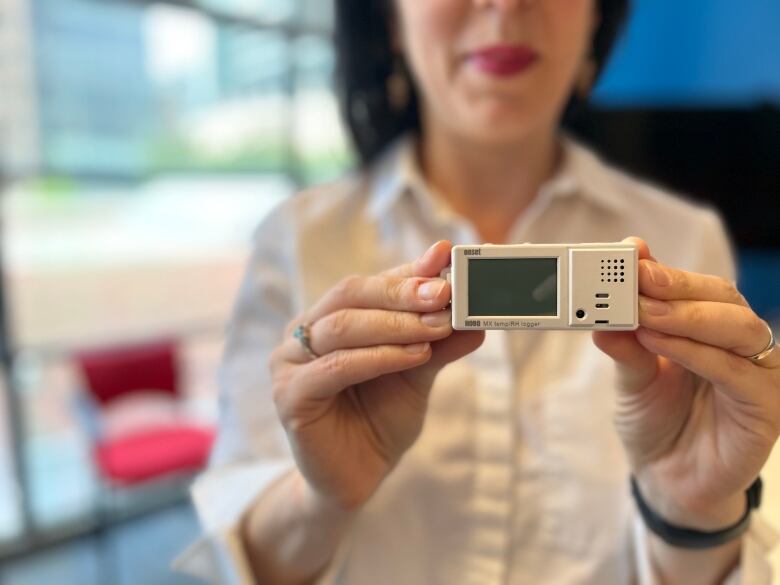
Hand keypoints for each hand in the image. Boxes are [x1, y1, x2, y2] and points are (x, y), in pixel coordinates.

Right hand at [269, 241, 484, 510]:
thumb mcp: (418, 372)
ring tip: (438, 326)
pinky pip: (336, 367)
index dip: (407, 271)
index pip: (370, 284)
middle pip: (350, 295)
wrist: (359, 476)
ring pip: (342, 326)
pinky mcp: (290, 395)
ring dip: (395, 324)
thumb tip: (476, 316)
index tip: (445, 256)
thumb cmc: (382, 418)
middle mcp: (304, 332)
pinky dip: (378, 357)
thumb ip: (439, 342)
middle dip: (401, 292)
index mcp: (330, 317)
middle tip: (445, 292)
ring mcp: (290, 362)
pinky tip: (415, 355)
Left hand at [594, 237, 779, 529]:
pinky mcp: (764, 406)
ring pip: (737, 327)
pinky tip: (662, 344)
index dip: (664, 269)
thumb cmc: (654, 421)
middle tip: (636, 279)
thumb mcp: (631, 378)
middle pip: (720, 297)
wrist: (667, 479)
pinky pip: (737, 372)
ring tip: (644, 314)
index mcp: (705, 327)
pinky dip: (698, 353)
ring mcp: (755, 372)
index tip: (631, 254)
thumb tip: (601, 312)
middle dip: (675, 285)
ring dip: (687, 316)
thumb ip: (625, 344)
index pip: (693, 286)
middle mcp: (735, 343)